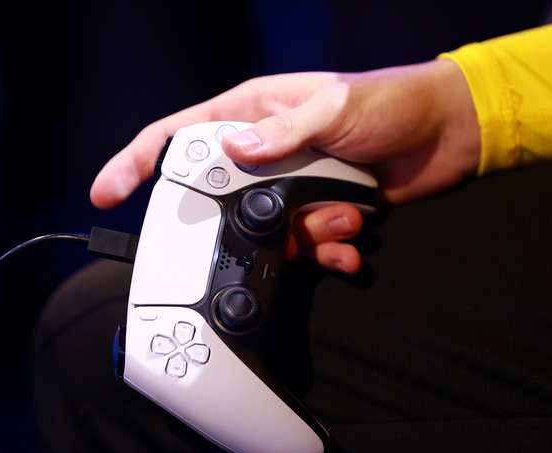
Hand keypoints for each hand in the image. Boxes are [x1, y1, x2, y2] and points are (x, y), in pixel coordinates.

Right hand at [90, 59, 479, 272]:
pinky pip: (302, 246)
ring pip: (266, 230)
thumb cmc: (391, 101)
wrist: (445, 134)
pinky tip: (349, 243)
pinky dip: (325, 252)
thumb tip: (234, 150)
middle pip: (223, 198)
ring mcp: (291, 186)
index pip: (179, 136)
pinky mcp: (317, 213)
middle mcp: (265, 152)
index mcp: (253, 113)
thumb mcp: (333, 106)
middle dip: (248, 223)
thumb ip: (283, 132)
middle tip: (284, 226)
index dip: (138, 162)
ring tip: (344, 216)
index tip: (106, 192)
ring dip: (306, 236)